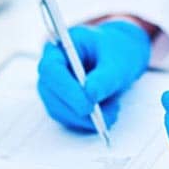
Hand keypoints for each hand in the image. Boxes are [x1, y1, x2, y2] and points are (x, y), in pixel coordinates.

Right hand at [37, 21, 151, 131]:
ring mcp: (53, 87)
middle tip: (102, 117)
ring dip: (84, 118)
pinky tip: (107, 114)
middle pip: (49, 93)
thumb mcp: (117, 60)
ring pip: (58, 109)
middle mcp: (51, 67)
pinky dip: (88, 122)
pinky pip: (68, 118)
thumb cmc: (115, 51)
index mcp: (59, 47)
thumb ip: (105, 76)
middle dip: (75, 109)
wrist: (119, 57)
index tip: (88, 104)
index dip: (66, 89)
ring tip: (112, 112)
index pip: (50, 69)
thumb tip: (90, 94)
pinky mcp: (61, 103)